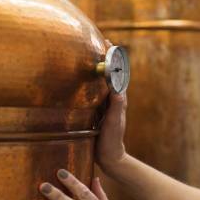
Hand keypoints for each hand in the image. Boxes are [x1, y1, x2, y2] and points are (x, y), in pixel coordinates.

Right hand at [95, 39, 127, 171]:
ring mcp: (105, 105)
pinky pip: (94, 92)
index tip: (108, 43)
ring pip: (101, 82)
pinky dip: (90, 82)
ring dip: (97, 68)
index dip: (113, 58)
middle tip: (98, 43)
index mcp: (119, 99)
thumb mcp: (114, 123)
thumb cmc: (112, 140)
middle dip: (104, 58)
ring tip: (88, 55)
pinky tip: (81, 80)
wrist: (109, 157)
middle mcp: (113, 99)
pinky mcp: (97, 111)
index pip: (117, 74)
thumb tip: (118, 91)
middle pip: (109, 75)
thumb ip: (116, 107)